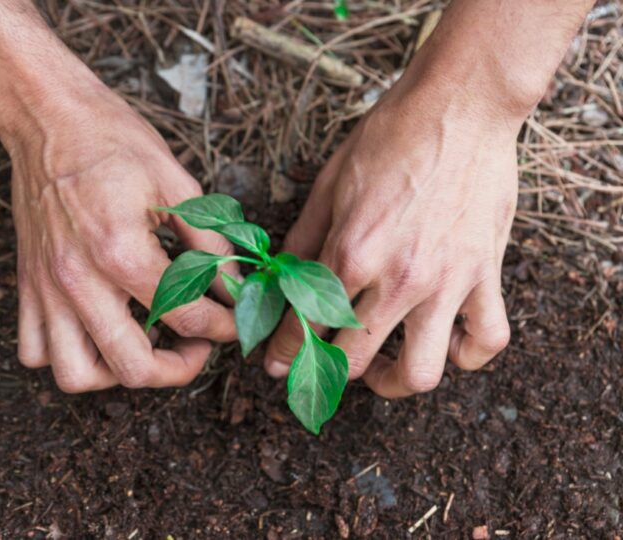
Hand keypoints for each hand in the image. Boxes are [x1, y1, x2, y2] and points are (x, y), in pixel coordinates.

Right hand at [11, 89, 235, 391]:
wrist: (46, 116)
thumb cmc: (110, 140)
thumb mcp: (175, 182)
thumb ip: (210, 242)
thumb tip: (234, 283)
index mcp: (121, 251)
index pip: (186, 316)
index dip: (224, 326)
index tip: (235, 323)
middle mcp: (79, 281)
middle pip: (133, 367)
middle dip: (180, 370)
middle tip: (199, 346)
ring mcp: (47, 288)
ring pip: (76, 374)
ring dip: (118, 373)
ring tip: (147, 344)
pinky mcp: (27, 285)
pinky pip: (36, 351)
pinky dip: (69, 357)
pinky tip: (100, 331)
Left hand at [264, 82, 517, 397]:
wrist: (460, 105)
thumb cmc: (391, 136)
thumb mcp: (330, 184)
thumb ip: (302, 239)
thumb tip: (278, 278)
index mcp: (352, 251)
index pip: (306, 323)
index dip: (284, 353)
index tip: (275, 365)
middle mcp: (399, 277)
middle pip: (355, 360)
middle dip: (327, 373)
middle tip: (321, 365)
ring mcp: (447, 281)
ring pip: (421, 372)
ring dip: (393, 383)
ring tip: (381, 368)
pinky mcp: (486, 274)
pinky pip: (486, 340)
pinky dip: (466, 355)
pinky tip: (444, 342)